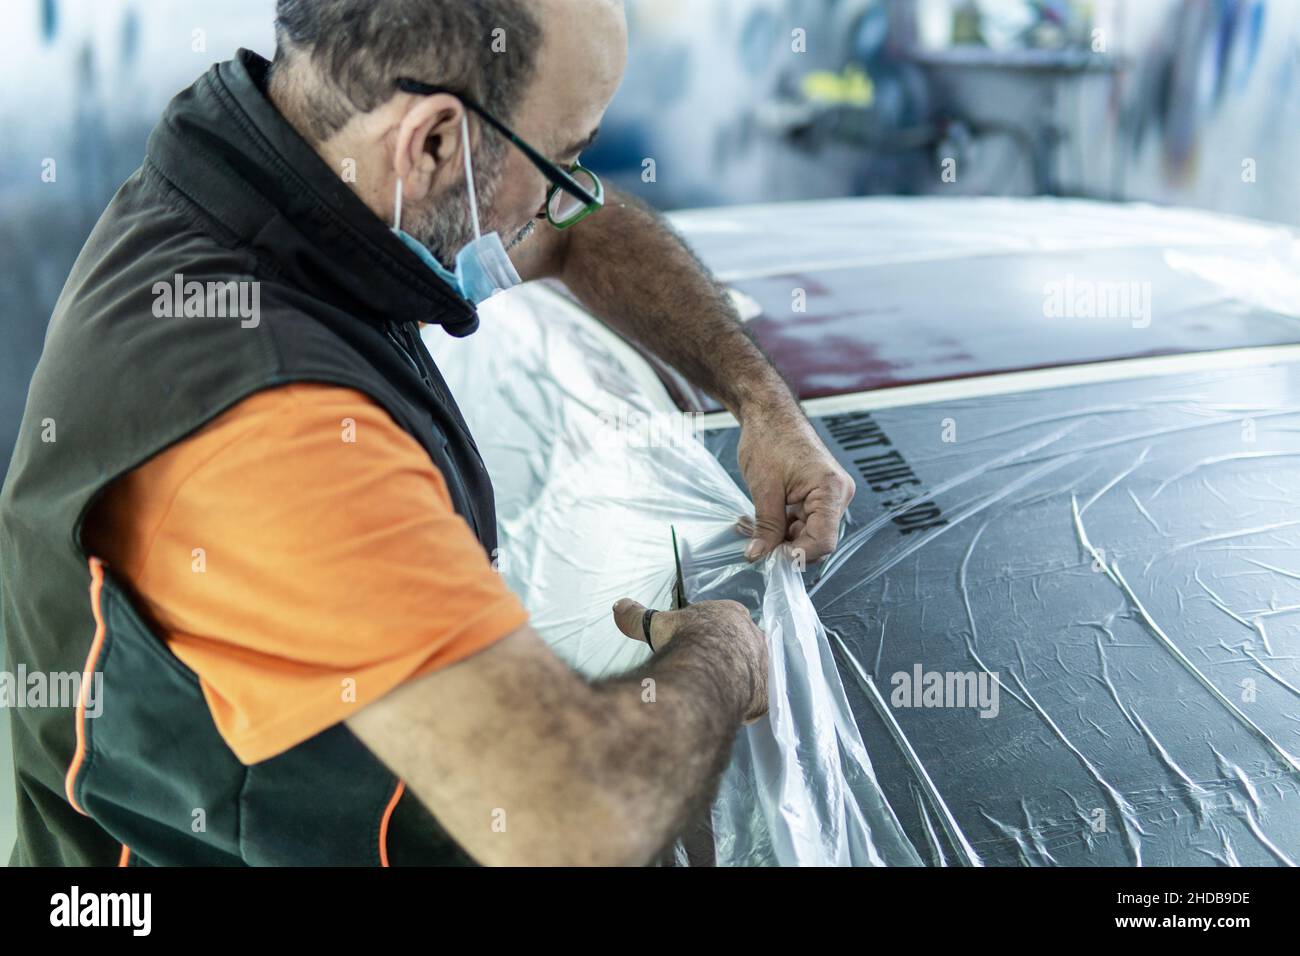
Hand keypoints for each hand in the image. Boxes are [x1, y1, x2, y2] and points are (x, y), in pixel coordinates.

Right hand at [612, 598, 768, 722]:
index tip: (695, 642)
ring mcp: (763, 665)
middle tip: (704, 669)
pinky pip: (754, 700)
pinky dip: (741, 706)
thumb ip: (637, 617)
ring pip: (750, 671)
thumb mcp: (657, 625)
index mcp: (732, 614)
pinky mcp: (764, 693)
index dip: (709, 631)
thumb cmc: (684, 641)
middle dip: (725, 655)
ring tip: (712, 691)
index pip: (725, 619)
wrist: (706, 672)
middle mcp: (754, 636)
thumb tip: (618, 607)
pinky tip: (723, 710)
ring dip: (735, 679)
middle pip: (741, 644)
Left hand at [735, 401, 854, 563]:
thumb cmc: (769, 439)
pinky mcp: (819, 494)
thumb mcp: (764, 488)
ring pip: (808, 532)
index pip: (823, 541)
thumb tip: (759, 556)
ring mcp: (831, 494)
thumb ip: (766, 526)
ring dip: (781, 536)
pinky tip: (761, 521)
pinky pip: (805, 520)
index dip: (797, 555)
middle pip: (817, 539)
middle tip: (756, 546)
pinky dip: (784, 525)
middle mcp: (838, 493)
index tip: (770, 559)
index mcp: (831, 489)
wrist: (769, 413)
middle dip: (787, 546)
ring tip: (753, 529)